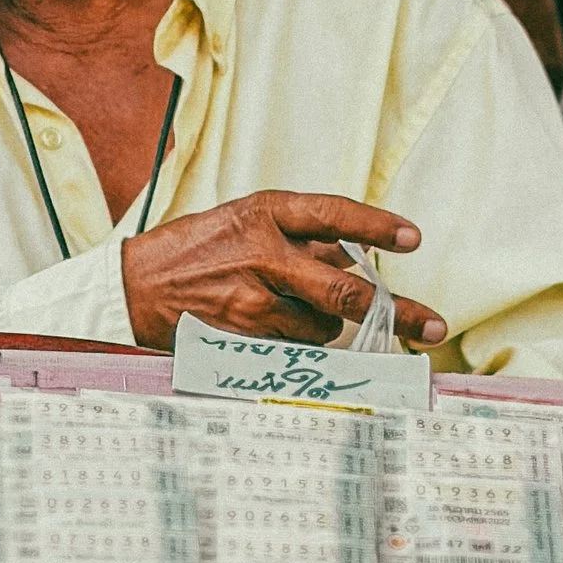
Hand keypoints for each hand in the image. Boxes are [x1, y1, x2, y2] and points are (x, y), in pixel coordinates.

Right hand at [121, 192, 446, 350]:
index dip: (377, 226)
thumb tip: (354, 256)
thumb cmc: (192, 252)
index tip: (412, 238)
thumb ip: (296, 238)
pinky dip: (294, 346)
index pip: (333, 215)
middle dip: (395, 311)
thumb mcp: (242, 222)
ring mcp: (252, 301)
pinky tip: (266, 332)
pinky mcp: (242, 338)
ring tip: (284, 312)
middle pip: (344, 290)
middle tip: (431, 326)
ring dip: (321, 326)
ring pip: (321, 327)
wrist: (132, 288)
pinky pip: (293, 350)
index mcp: (264, 212)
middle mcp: (262, 253)